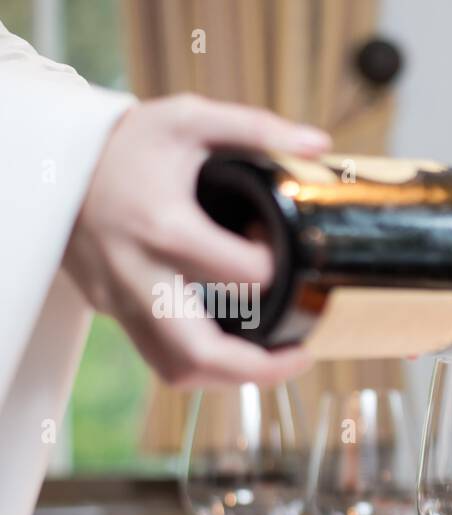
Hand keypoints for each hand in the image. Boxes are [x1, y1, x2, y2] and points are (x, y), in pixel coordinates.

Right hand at [62, 94, 330, 387]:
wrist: (54, 162)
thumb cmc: (129, 144)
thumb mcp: (188, 119)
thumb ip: (254, 128)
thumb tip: (316, 143)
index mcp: (163, 226)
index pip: (238, 274)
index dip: (276, 268)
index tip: (288, 252)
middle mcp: (139, 273)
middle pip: (197, 351)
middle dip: (258, 368)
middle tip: (302, 355)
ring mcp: (122, 299)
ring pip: (176, 369)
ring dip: (232, 378)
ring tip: (277, 361)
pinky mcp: (115, 311)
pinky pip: (160, 358)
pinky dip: (203, 367)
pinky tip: (237, 351)